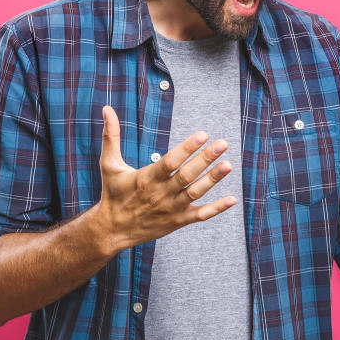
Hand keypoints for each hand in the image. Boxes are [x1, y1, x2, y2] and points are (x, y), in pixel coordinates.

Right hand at [96, 105, 236, 250]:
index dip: (187, 148)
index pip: (170, 162)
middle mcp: (160, 194)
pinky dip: (216, 209)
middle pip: (186, 176)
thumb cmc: (113, 193)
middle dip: (205, 159)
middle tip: (223, 144)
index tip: (203, 135)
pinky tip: (232, 199)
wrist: (111, 230)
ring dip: (213, 179)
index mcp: (146, 178)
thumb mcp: (109, 164)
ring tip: (228, 165)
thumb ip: (111, 136)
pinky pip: (200, 215)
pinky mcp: (177, 222)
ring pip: (195, 193)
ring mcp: (171, 209)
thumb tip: (106, 109)